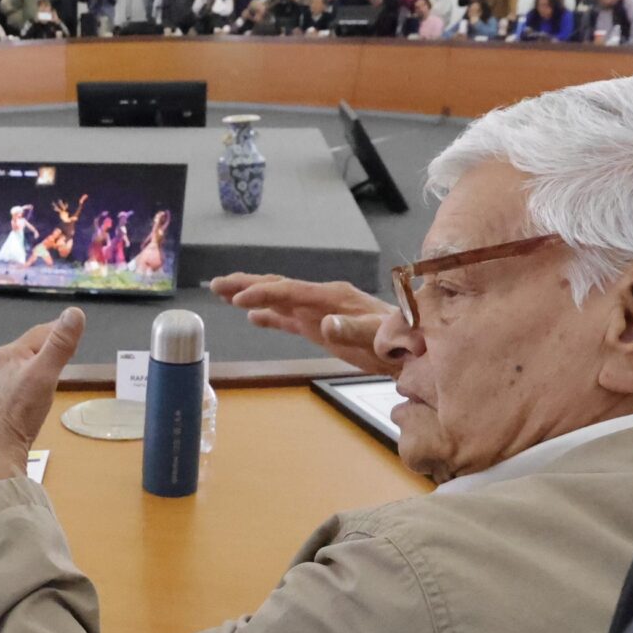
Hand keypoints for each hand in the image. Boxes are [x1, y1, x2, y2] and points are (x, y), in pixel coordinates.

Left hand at [0, 306, 84, 491]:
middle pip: (29, 350)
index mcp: (8, 354)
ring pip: (21, 369)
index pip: (40, 333)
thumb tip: (74, 313)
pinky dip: (27, 386)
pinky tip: (30, 398)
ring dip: (37, 369)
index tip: (75, 331)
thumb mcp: (45, 374)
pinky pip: (14, 387)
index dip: (60, 331)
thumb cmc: (19, 412)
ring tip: (52, 374)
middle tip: (68, 352)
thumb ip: (59, 345)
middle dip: (48, 350)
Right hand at [209, 272, 397, 373]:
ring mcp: (320, 311)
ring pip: (279, 299)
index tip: (238, 299)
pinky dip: (270, 316)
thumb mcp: (380, 336)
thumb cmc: (402, 341)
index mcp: (333, 297)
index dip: (263, 293)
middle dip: (246, 285)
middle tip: (215, 284)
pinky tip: (253, 317)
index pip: (290, 290)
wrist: (417, 347)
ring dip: (252, 296)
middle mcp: (322, 299)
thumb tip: (325, 324)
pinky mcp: (322, 326)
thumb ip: (354, 329)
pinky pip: (290, 318)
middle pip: (278, 287)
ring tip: (222, 294)